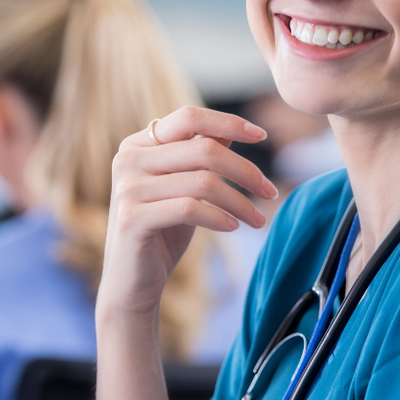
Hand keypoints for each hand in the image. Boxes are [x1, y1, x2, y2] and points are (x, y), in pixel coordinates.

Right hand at [98, 106, 276, 322]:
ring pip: (203, 180)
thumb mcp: (184, 188)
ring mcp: (128, 188)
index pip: (189, 117)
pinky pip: (190, 208)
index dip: (228, 122)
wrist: (132, 283)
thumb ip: (199, 156)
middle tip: (271, 192)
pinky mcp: (132, 218)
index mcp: (138, 144)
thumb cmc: (163, 231)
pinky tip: (234, 227)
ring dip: (240, 201)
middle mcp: (128, 159)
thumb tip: (232, 130)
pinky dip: (220, 217)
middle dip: (246, 171)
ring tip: (258, 219)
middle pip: (204, 148)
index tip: (261, 135)